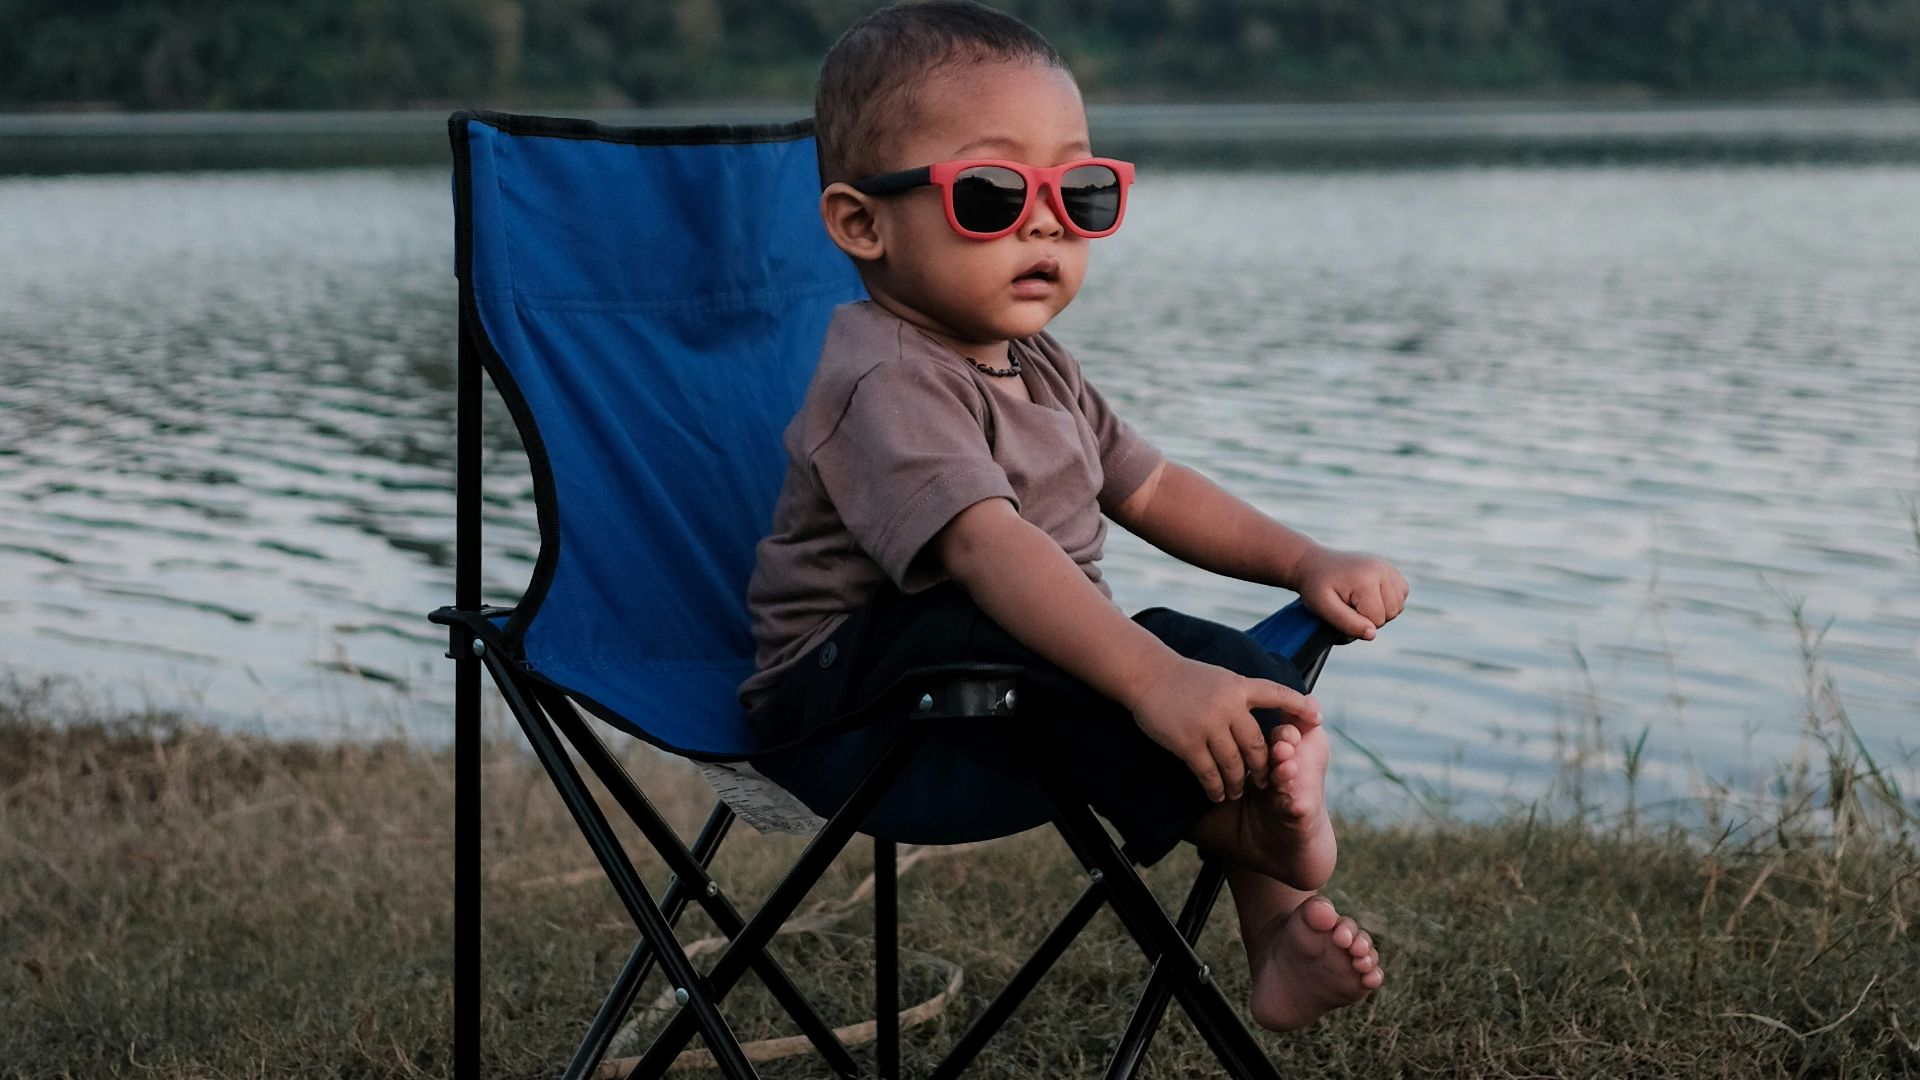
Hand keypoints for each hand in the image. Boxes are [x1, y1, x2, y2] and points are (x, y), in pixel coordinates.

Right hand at [1127, 656, 1320, 802]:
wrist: (1147, 675)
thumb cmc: (1183, 679)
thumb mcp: (1220, 678)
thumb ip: (1241, 694)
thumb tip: (1267, 709)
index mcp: (1239, 686)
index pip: (1277, 694)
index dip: (1299, 707)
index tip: (1317, 719)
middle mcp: (1229, 704)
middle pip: (1257, 745)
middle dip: (1262, 767)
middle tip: (1263, 781)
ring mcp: (1209, 723)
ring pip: (1234, 763)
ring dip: (1238, 782)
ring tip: (1237, 791)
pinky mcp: (1188, 741)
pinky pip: (1209, 773)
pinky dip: (1215, 787)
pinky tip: (1216, 793)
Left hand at [1296, 547, 1408, 641]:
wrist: (1313, 564)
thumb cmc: (1316, 587)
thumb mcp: (1323, 608)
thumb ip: (1347, 623)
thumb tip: (1372, 634)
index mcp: (1366, 580)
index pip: (1377, 620)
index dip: (1358, 623)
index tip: (1341, 611)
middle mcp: (1381, 570)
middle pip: (1391, 613)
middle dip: (1370, 617)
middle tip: (1348, 607)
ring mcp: (1387, 566)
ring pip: (1399, 605)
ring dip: (1381, 610)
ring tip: (1358, 601)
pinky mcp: (1390, 568)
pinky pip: (1402, 593)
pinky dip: (1389, 600)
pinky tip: (1370, 596)